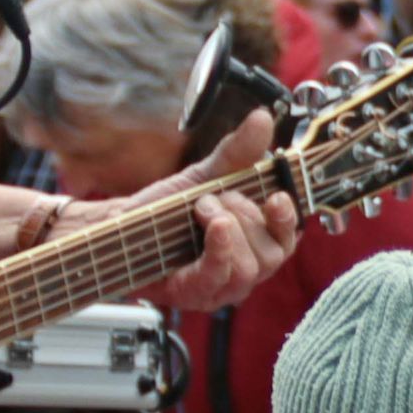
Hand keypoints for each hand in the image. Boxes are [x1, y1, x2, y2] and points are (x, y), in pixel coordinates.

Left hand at [129, 110, 302, 311]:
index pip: (289, 237)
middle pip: (272, 253)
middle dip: (244, 215)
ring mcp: (222, 287)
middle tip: (211, 198)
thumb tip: (262, 118)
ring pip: (249, 268)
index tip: (277, 196)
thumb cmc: (169, 209)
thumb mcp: (206, 174)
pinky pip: (220, 276)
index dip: (288, 218)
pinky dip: (221, 249)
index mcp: (256, 242)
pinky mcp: (195, 293)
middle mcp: (246, 269)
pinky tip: (215, 226)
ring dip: (227, 228)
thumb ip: (238, 151)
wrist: (123, 227)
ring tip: (199, 209)